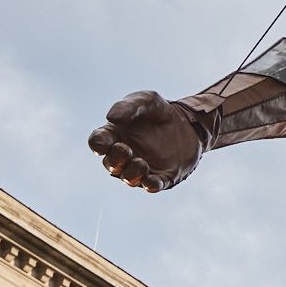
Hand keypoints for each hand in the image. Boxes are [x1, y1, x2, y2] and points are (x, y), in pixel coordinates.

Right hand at [87, 91, 205, 191]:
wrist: (188, 123)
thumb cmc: (159, 111)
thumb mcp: (146, 101)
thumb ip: (128, 106)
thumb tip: (111, 118)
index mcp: (115, 135)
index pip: (98, 142)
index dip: (97, 144)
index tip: (104, 142)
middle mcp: (124, 155)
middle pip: (111, 164)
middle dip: (115, 159)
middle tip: (125, 149)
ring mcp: (141, 167)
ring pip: (128, 178)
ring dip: (131, 173)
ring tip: (141, 162)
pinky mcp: (161, 177)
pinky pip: (151, 186)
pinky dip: (149, 185)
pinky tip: (151, 181)